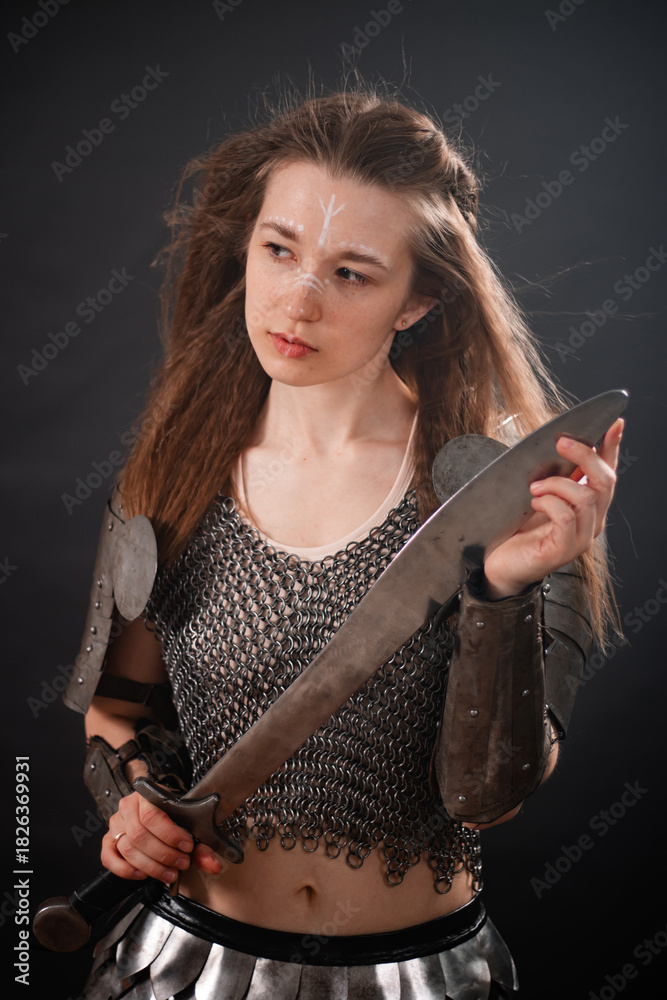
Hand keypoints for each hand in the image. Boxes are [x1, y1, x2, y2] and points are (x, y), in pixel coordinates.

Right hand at [102, 791, 222, 882]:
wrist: (159, 808)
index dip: (170, 835)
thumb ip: (201, 845)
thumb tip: (213, 865)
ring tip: (169, 873)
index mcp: (147, 795)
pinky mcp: (108, 840)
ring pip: (127, 848)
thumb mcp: (190, 824)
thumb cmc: (174, 815)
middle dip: (163, 855)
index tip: (187, 847)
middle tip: (181, 864)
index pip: (152, 816)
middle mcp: (128, 807)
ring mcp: (116, 823)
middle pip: (139, 835)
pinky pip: (109, 858)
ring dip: (151, 866)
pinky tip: (143, 875)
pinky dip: (126, 870)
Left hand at [483, 417, 623, 598]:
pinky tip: (534, 502)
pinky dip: (549, 503)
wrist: (499, 563)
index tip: (614, 422)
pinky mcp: (565, 550)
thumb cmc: (517, 528)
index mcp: (589, 506)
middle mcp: (592, 522)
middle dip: (585, 455)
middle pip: (605, 481)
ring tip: (534, 487)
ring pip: (586, 498)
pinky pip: (566, 517)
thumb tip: (560, 442)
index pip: (608, 473)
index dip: (613, 448)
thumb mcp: (538, 492)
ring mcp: (581, 538)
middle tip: (561, 443)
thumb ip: (553, 473)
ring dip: (558, 484)